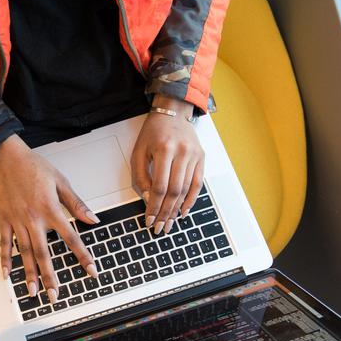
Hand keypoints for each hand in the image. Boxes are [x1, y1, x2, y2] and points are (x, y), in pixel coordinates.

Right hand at [0, 134, 98, 302]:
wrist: (7, 157)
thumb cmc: (34, 166)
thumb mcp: (61, 181)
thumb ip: (76, 203)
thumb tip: (92, 220)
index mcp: (51, 210)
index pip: (71, 238)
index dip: (83, 256)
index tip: (91, 271)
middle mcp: (33, 219)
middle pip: (44, 254)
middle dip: (50, 277)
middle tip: (55, 296)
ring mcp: (17, 221)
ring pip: (25, 252)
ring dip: (29, 274)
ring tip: (33, 292)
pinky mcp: (4, 219)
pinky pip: (5, 243)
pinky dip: (6, 260)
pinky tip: (8, 275)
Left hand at [131, 95, 204, 234]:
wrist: (173, 113)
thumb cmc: (153, 132)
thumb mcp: (138, 152)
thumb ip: (140, 177)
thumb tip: (147, 199)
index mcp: (164, 149)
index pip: (159, 186)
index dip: (154, 206)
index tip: (149, 219)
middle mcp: (182, 152)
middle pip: (174, 191)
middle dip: (166, 212)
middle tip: (160, 227)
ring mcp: (195, 155)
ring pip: (186, 190)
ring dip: (177, 209)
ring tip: (170, 223)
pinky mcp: (202, 158)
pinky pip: (197, 184)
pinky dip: (191, 200)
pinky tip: (183, 211)